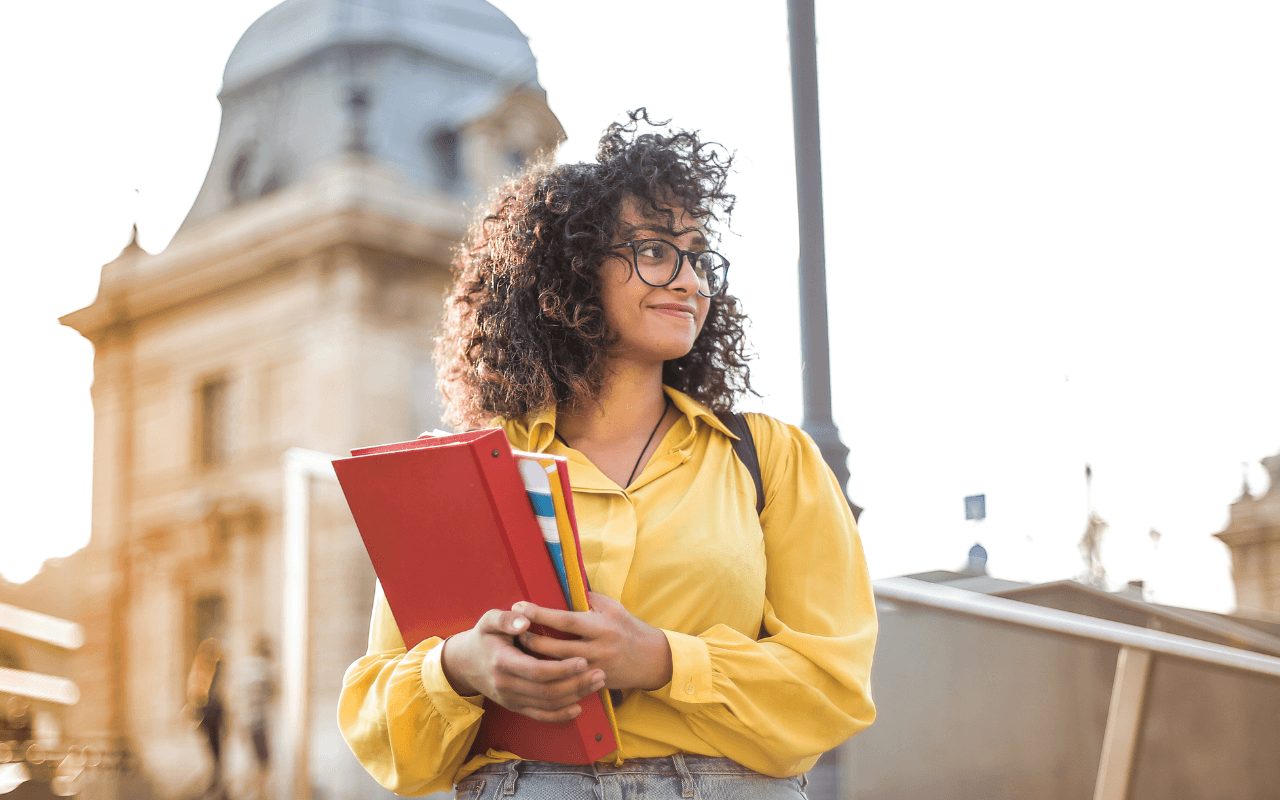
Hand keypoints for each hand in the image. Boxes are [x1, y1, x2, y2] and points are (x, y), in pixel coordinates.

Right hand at [440, 608, 604, 721]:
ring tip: (596, 683)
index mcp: (502, 662)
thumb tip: (525, 620)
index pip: (537, 671)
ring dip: (574, 696)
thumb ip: (506, 618)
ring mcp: (510, 699)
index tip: (583, 660)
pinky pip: (539, 716)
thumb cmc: (484, 637)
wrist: (465, 663)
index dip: (562, 669)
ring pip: (547, 704)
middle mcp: (506, 685)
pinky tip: (578, 707)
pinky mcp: (515, 707)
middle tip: (599, 673)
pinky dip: (560, 715)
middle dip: (576, 684)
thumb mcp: (489, 620)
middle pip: (546, 691)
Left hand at [515, 593, 672, 691]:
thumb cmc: (628, 628)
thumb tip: (562, 588)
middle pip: (557, 647)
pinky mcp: (594, 683)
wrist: (652, 659)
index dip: (541, 614)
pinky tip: (534, 670)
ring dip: (536, 659)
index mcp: (601, 626)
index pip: (565, 620)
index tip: (520, 606)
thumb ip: (588, 599)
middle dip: (532, 639)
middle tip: (512, 631)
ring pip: (558, 668)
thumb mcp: (612, 607)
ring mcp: (595, 669)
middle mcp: (598, 649)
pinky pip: (567, 682)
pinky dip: (549, 675)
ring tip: (518, 650)